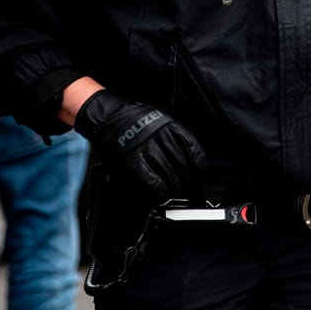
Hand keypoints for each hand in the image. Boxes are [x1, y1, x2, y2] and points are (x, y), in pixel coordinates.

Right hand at [73, 91, 206, 199]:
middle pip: (182, 162)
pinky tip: (162, 194)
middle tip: (191, 189)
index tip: (202, 172)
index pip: (192, 146)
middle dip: (189, 179)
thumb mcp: (159, 117)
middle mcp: (162, 136)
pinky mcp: (133, 159)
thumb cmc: (133, 116)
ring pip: (169, 171)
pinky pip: (151, 178)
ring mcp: (148, 148)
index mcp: (170, 125)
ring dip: (175, 186)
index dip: (199, 162)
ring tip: (177, 193)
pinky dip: (159, 189)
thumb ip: (171, 131)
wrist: (108, 115)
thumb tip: (184, 149)